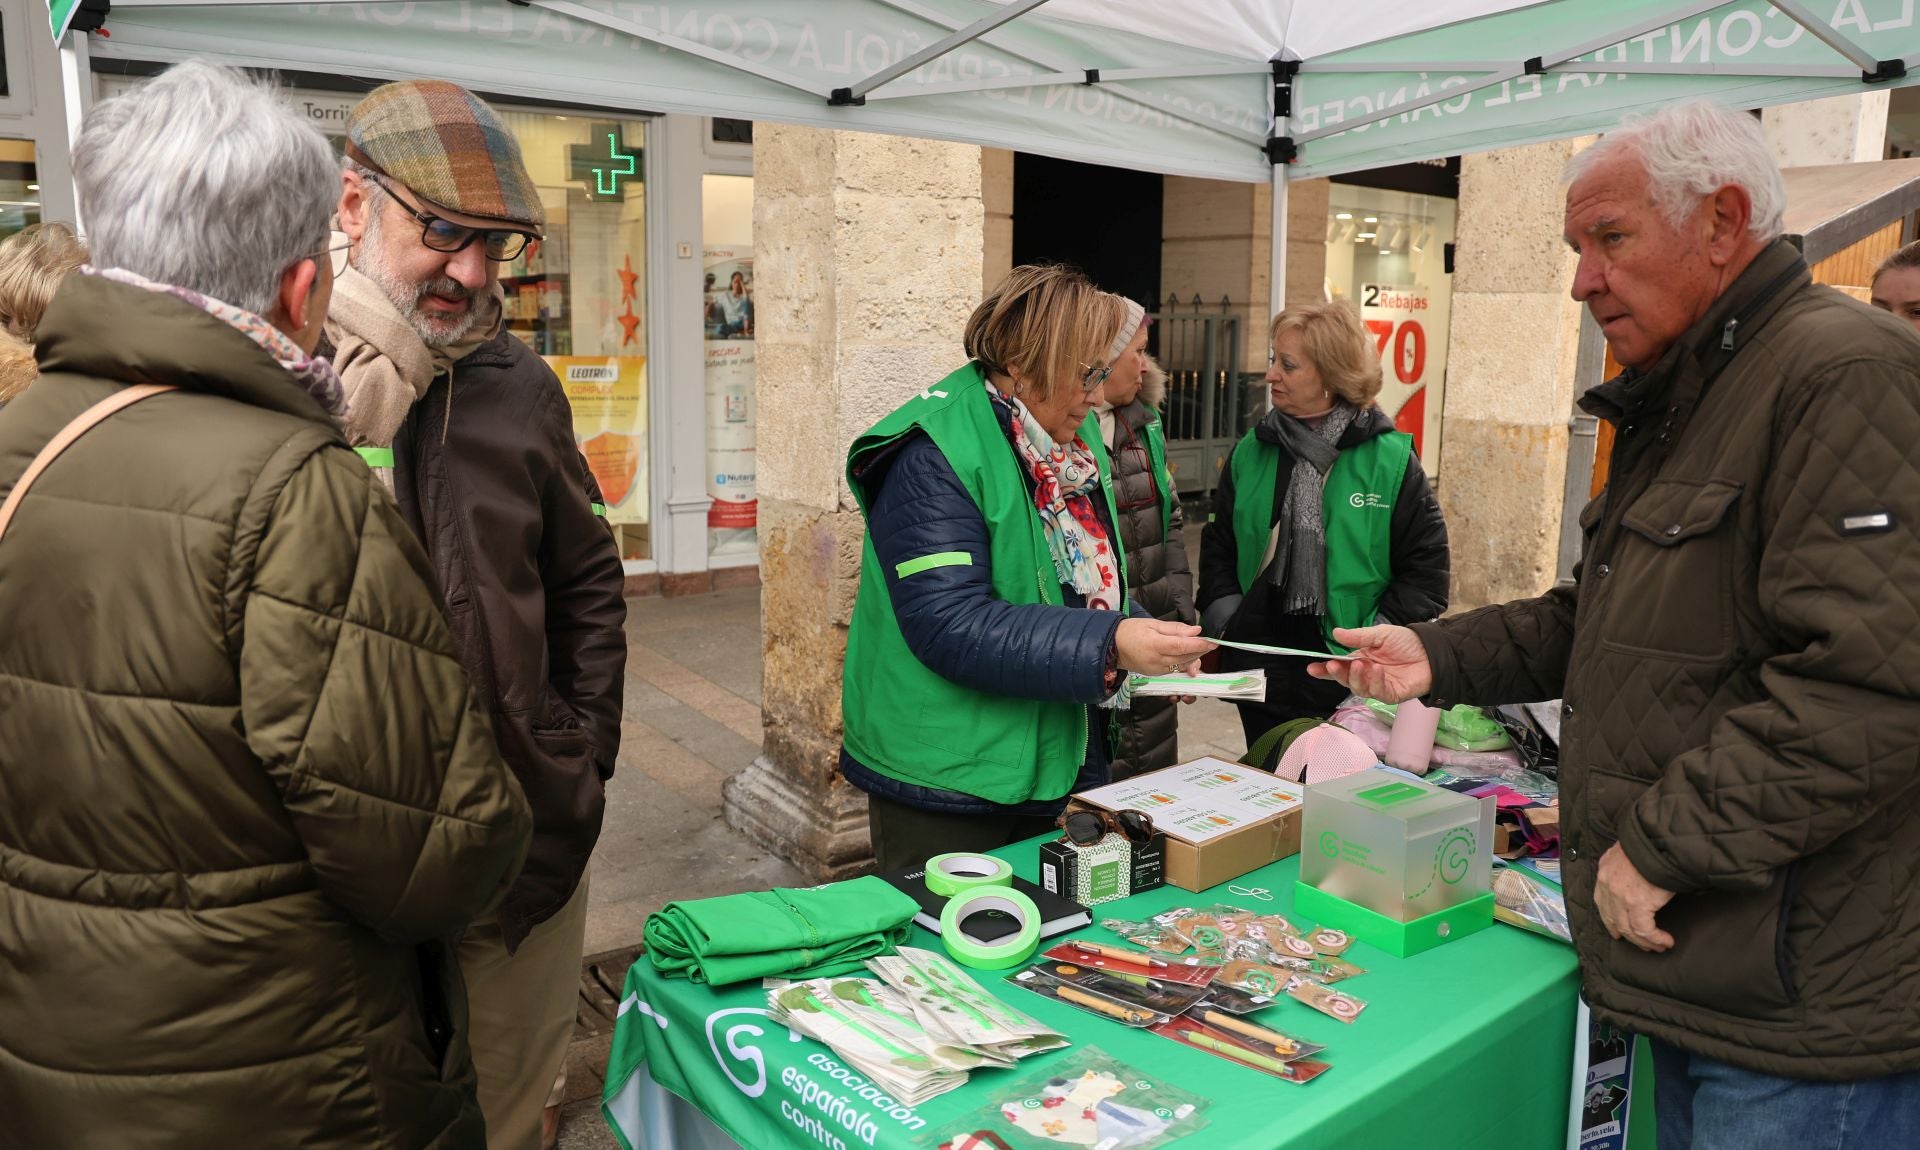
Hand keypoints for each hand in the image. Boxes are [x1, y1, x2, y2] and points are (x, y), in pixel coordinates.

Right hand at [1115, 619, 1215, 676]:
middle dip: (1200, 651)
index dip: (1199, 645)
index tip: (1212, 642)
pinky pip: (1175, 669)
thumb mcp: (1152, 623)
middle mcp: (1156, 660)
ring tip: (1198, 648)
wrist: (1112, 647)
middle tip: (1208, 643)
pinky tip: (1186, 655)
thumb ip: (1175, 628)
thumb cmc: (1130, 631)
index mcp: (1154, 644)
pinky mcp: (1156, 674)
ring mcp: (1156, 670)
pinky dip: (1184, 663)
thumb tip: (1196, 631)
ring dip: (1194, 658)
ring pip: (1182, 665)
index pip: (1182, 646)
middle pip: (1185, 658)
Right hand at [1305, 624, 1432, 701]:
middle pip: (1345, 679)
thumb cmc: (1407, 642)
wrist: (1432, 651)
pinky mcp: (1391, 695)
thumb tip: (1335, 633)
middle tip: (1333, 665)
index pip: (1340, 666)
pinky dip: (1374, 681)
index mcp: (1361, 659)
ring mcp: (1378, 685)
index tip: (1312, 667)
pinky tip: (1376, 670)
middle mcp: (1367, 674)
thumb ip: (1358, 636)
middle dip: (1336, 674)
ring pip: (1358, 688)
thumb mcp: (1380, 634)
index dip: (1325, 669)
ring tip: (1360, 664)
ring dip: (1355, 677)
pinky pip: (1377, 692)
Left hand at [1594, 843, 1675, 952]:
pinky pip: (1644, 930)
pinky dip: (1655, 939)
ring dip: (1644, 941)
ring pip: (1628, 929)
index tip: (1615, 930)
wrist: (1658, 839)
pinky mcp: (1637, 904)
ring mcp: (1620, 897)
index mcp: (1605, 870)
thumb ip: (1624, 864)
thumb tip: (1632, 874)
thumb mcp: (1628, 850)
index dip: (1608, 918)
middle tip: (1640, 944)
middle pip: (1613, 918)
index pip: (1601, 901)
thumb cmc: (1650, 843)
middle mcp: (1608, 885)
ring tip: (1658, 946)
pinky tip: (1665, 942)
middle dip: (1625, 934)